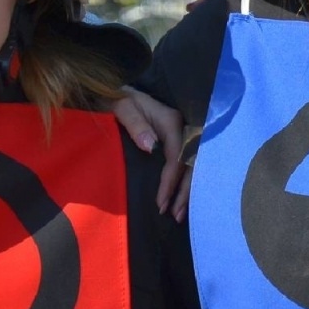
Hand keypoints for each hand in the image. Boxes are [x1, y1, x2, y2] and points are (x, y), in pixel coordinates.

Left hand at [110, 90, 189, 219]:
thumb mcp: (122, 107)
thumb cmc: (117, 99)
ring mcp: (181, 135)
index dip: (170, 182)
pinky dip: (184, 183)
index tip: (161, 203)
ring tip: (178, 214)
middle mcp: (182, 129)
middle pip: (190, 165)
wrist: (118, 92)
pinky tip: (180, 199)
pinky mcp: (177, 141)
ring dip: (186, 191)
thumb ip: (135, 124)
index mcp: (171, 122)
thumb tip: (151, 146)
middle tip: (175, 216)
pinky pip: (185, 164)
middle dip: (184, 192)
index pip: (177, 157)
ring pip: (191, 166)